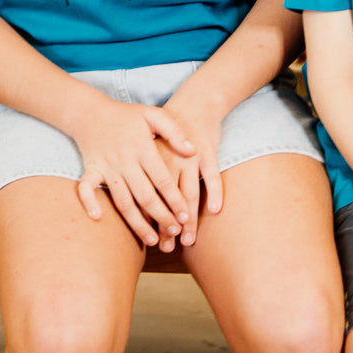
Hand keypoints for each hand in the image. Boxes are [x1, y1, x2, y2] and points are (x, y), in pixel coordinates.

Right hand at [72, 97, 196, 248]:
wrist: (91, 111)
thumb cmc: (126, 115)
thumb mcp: (153, 115)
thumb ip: (175, 131)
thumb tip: (193, 151)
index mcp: (142, 148)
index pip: (162, 180)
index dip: (175, 200)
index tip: (186, 217)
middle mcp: (124, 160)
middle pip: (145, 195)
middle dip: (161, 216)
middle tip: (175, 232)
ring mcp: (106, 167)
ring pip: (122, 201)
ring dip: (137, 223)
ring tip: (153, 240)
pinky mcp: (91, 170)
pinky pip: (86, 188)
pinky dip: (89, 202)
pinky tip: (98, 218)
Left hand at [153, 92, 226, 250]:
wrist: (193, 105)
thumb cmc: (170, 133)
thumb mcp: (151, 147)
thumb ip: (145, 174)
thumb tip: (137, 208)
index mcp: (150, 161)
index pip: (147, 195)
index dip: (149, 219)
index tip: (151, 241)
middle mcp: (168, 160)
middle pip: (166, 200)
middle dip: (167, 225)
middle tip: (168, 247)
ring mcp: (189, 156)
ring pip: (189, 193)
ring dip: (189, 218)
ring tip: (188, 239)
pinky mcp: (208, 151)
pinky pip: (212, 176)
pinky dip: (214, 193)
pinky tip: (215, 212)